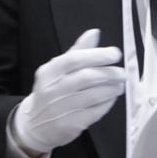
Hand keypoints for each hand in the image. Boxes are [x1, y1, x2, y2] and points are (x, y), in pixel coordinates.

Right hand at [12, 28, 124, 156]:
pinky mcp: (69, 125)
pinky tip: (111, 98)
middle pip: (87, 77)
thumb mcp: (58, 69)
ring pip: (93, 95)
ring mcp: (60, 109)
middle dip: (110, 73)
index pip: (74, 59)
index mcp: (49, 72)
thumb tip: (94, 32)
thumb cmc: (51, 91)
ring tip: (120, 85)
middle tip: (123, 72)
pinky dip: (107, 104)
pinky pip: (95, 112)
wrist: (33, 125)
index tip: (116, 54)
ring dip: (112, 89)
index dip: (98, 55)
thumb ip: (77, 51)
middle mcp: (52, 90)